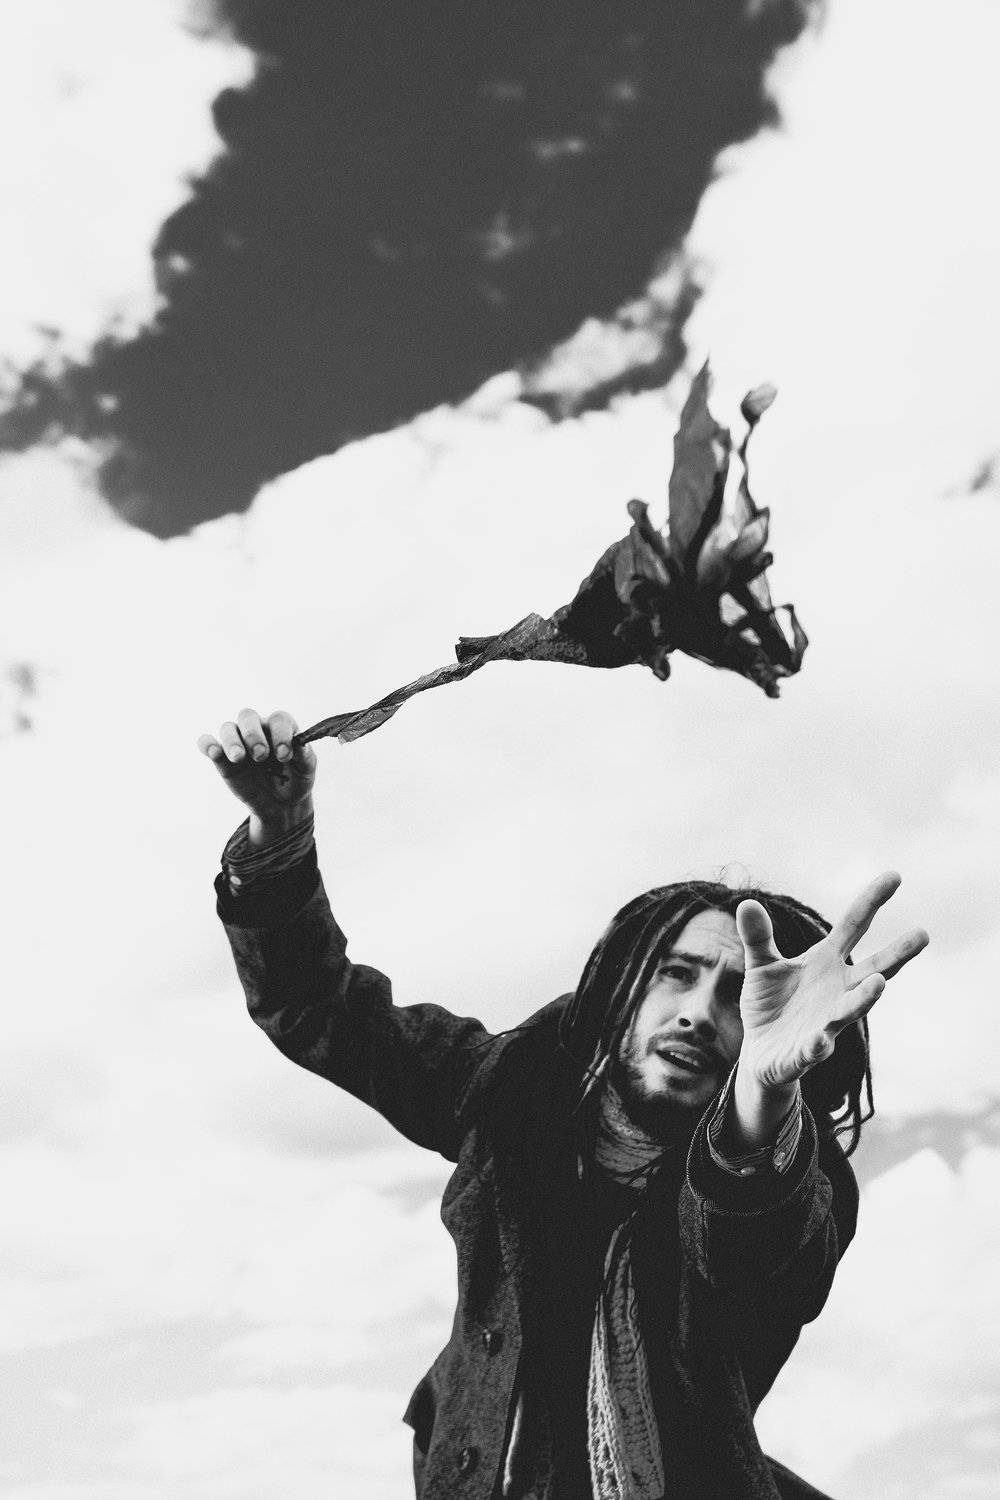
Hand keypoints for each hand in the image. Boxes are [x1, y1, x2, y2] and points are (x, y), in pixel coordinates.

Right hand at [197, 708, 315, 846]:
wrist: (280, 804)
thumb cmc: (295, 780)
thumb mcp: (306, 770)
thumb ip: (304, 756)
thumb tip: (298, 745)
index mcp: (280, 728)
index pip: (278, 719)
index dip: (281, 734)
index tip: (284, 755)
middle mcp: (258, 730)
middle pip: (248, 716)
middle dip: (253, 735)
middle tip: (261, 756)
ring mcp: (239, 742)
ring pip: (228, 728)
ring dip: (231, 741)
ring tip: (239, 758)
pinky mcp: (223, 758)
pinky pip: (207, 743)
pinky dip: (207, 744)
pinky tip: (213, 752)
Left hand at [735, 872, 928, 1092]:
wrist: (761, 1055)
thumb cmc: (770, 1005)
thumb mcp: (761, 966)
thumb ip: (758, 937)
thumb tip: (747, 902)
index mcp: (826, 963)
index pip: (853, 926)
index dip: (871, 901)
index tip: (894, 875)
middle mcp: (836, 991)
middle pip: (873, 969)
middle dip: (897, 954)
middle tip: (923, 934)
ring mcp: (825, 1022)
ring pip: (850, 1010)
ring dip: (864, 998)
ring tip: (878, 983)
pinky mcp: (806, 1052)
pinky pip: (815, 1048)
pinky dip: (818, 1044)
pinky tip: (821, 1039)